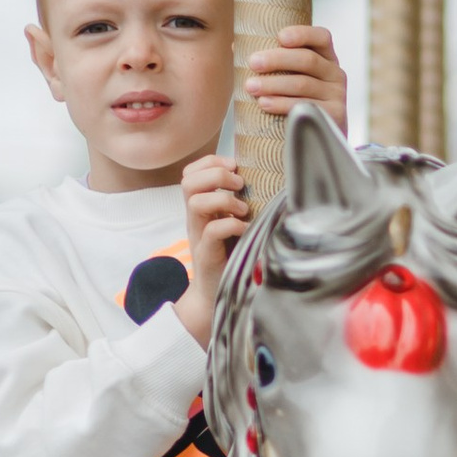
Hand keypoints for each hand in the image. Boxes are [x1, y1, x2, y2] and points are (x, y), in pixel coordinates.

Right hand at [174, 154, 252, 344]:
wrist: (215, 294)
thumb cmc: (230, 255)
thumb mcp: (233, 222)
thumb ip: (239, 203)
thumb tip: (267, 179)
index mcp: (201, 207)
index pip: (191, 173)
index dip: (210, 162)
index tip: (234, 167)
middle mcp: (196, 218)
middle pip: (189, 182)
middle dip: (215, 175)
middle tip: (238, 185)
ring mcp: (199, 235)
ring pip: (195, 203)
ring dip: (223, 199)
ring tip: (242, 209)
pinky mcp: (207, 254)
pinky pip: (212, 231)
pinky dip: (231, 225)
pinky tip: (246, 229)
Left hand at [242, 22, 347, 127]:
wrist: (318, 141)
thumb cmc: (297, 103)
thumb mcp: (291, 79)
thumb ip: (270, 63)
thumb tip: (235, 47)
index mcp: (325, 58)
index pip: (321, 37)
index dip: (302, 34)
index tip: (280, 37)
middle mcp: (334, 74)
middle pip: (307, 59)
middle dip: (277, 59)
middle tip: (253, 63)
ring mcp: (337, 95)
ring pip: (303, 84)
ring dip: (274, 84)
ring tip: (250, 87)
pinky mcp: (334, 116)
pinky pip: (305, 106)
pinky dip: (282, 104)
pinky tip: (265, 104)